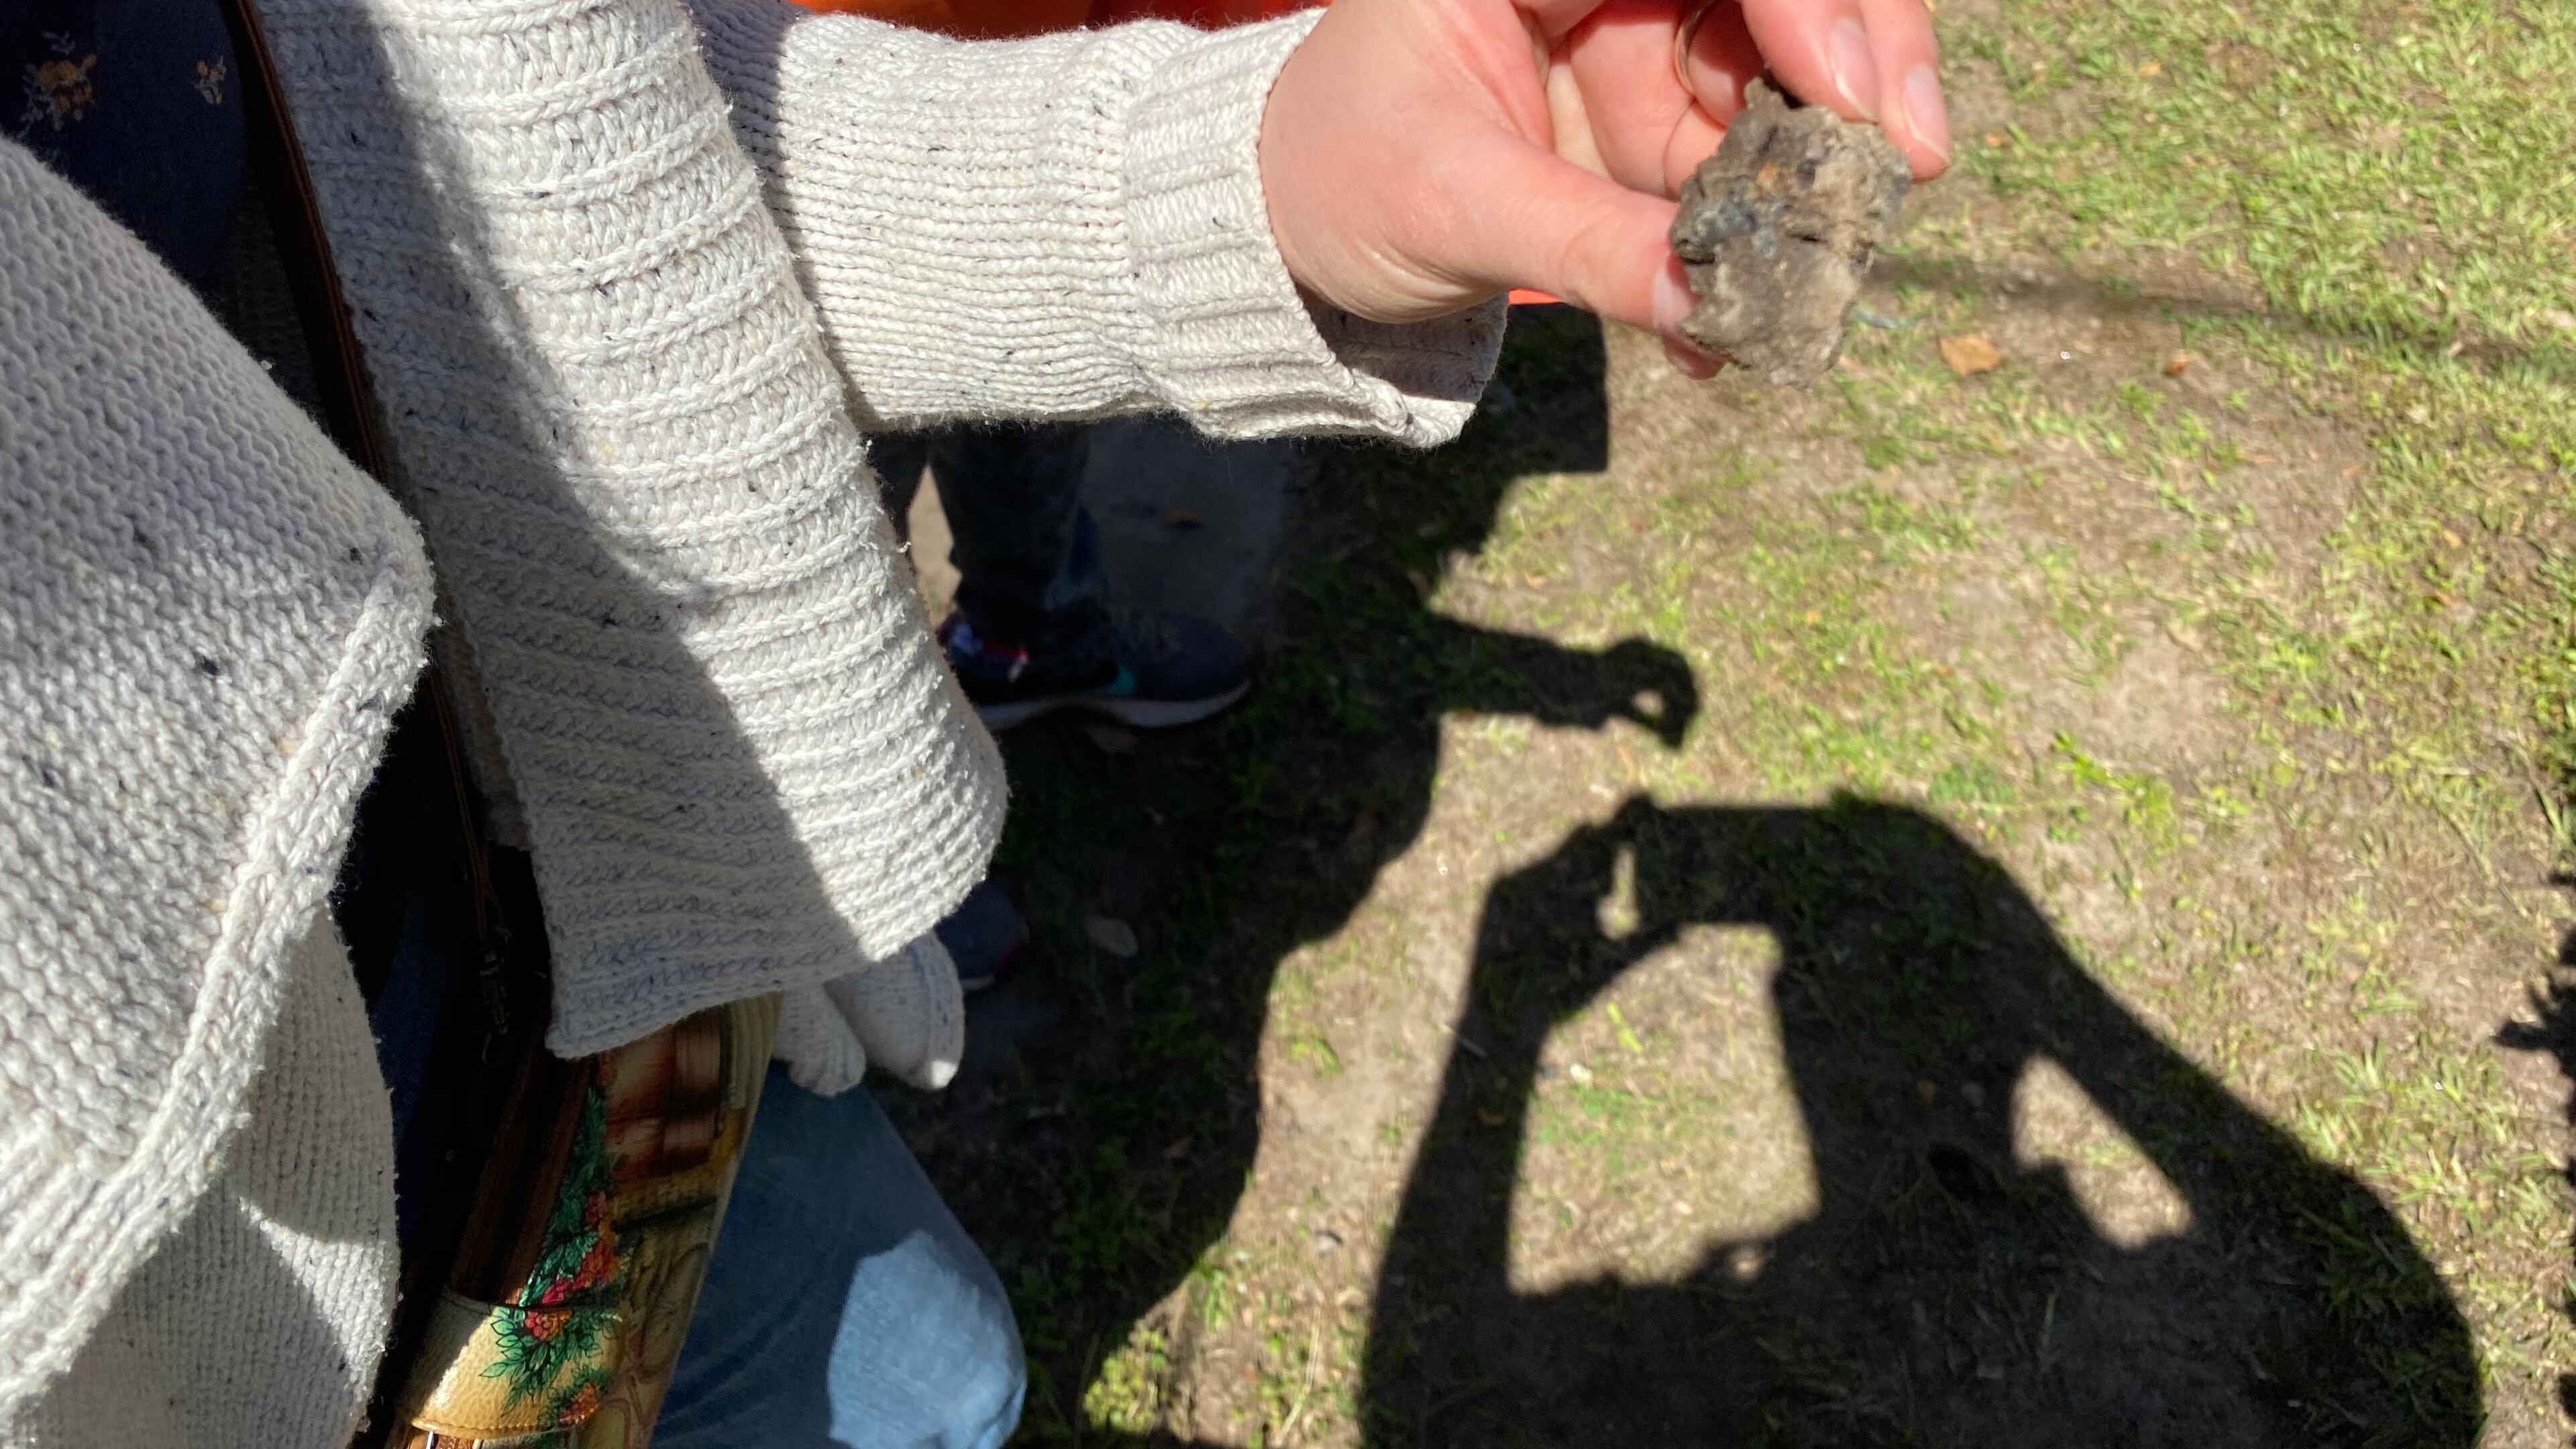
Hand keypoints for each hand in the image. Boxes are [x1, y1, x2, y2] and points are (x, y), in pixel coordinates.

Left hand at [1258, 0, 1947, 372]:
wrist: (1287, 231)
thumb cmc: (1334, 177)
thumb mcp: (1448, 209)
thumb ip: (1584, 245)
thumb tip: (1713, 300)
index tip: (1858, 92)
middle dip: (1853, 70)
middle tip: (1904, 166)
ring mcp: (1635, 40)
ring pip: (1775, 78)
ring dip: (1807, 177)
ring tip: (1813, 274)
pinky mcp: (1649, 119)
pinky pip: (1735, 166)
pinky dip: (1751, 241)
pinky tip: (1736, 325)